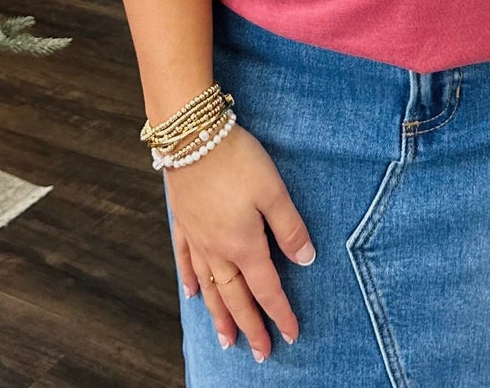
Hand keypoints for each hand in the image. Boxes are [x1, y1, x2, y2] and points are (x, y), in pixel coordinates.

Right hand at [168, 123, 315, 360]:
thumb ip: (289, 227)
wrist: (191, 136)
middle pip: (236, 297)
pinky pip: (186, 261)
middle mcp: (218, 249)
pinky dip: (191, 281)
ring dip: (220, 316)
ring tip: (226, 340)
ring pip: (210, 288)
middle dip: (250, 326)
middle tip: (259, 353)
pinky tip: (193, 294)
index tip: (291, 335)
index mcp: (244, 244)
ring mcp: (197, 238)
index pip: (266, 288)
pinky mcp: (183, 223)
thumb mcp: (273, 190)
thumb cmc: (237, 160)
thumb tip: (306, 259)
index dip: (280, 313)